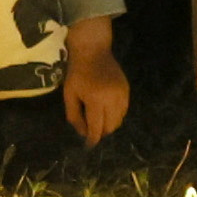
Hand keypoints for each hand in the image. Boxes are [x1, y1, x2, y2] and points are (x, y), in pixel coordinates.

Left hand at [61, 20, 131, 146]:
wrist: (93, 51)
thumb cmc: (77, 73)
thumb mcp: (69, 95)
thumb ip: (75, 116)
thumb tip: (84, 133)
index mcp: (95, 99)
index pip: (97, 126)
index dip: (93, 139)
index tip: (89, 146)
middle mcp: (112, 98)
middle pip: (110, 126)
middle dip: (101, 132)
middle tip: (93, 133)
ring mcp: (122, 94)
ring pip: (119, 120)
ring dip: (109, 125)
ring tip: (99, 122)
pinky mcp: (127, 90)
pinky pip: (123, 110)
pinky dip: (115, 115)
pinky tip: (106, 112)